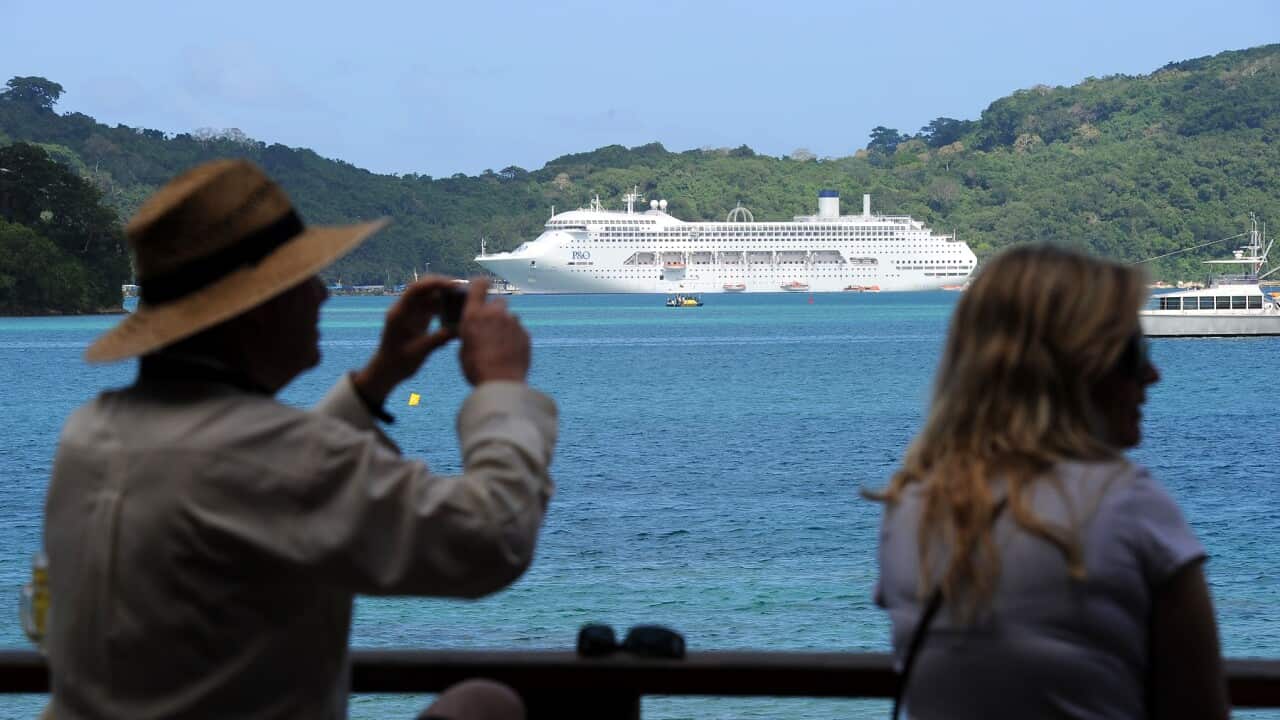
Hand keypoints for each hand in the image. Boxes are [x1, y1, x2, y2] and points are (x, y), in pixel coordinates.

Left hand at [353, 276, 457, 406]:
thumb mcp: (419, 352)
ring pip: (430, 296)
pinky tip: (456, 313)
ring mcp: (410, 313)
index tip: (455, 285)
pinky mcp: (416, 318)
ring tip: (463, 300)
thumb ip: (438, 339)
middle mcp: (404, 309)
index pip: (416, 289)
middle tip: (464, 290)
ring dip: (445, 296)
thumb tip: (461, 330)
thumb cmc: (398, 363)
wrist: (386, 371)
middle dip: (443, 285)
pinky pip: (431, 307)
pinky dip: (444, 307)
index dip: (436, 283)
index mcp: (400, 313)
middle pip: (424, 288)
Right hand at [458, 277, 530, 385]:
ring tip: (500, 345)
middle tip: (490, 326)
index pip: (479, 285)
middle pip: (498, 301)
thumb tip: (473, 331)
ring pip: (510, 317)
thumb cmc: (476, 368)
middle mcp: (495, 313)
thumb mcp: (463, 349)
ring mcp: (513, 323)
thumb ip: (469, 333)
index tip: (482, 285)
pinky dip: (515, 338)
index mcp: (475, 314)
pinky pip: (519, 331)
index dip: (481, 283)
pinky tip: (509, 353)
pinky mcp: (525, 334)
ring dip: (506, 325)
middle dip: (495, 310)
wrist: (501, 383)